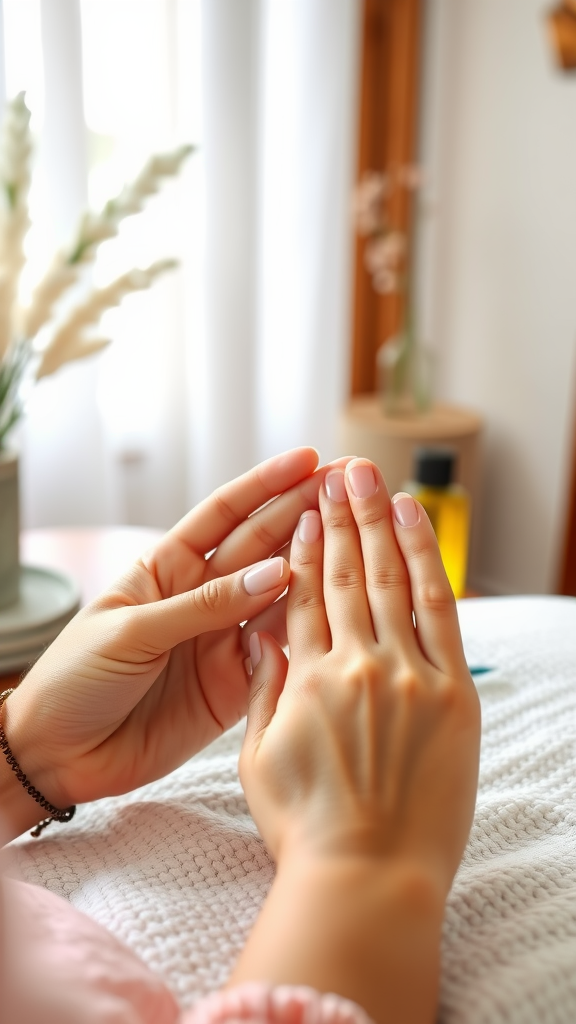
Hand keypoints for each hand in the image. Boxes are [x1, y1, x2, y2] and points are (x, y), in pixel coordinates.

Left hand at [3, 448, 348, 822]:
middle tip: (351, 489)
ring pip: (279, 596)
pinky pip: (279, 652)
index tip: (308, 461)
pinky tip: (340, 609)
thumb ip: (203, 606)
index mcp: (167, 568)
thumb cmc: (75, 680)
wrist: (59, 756)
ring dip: (318, 567)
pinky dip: (308, 632)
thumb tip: (273, 572)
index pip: (224, 515)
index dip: (266, 486)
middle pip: (262, 546)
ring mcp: (221, 639)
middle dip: (306, 513)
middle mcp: (202, 597)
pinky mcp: (235, 684)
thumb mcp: (131, 631)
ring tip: (361, 538)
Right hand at [240, 458, 480, 894]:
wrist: (370, 878)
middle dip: (339, 517)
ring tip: (371, 478)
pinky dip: (423, 560)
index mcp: (305, 682)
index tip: (302, 512)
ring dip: (377, 523)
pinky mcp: (452, 691)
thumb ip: (263, 691)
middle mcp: (355, 666)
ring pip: (388, 580)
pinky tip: (412, 522)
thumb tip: (263, 637)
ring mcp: (407, 675)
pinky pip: (438, 610)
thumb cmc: (308, 829)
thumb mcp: (258, 759)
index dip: (300, 549)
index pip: (300, 596)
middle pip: (343, 575)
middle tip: (337, 472)